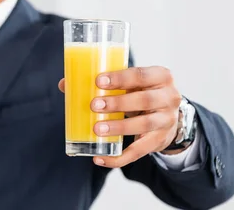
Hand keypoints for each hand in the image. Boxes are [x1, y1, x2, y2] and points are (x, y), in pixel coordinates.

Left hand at [58, 66, 181, 167]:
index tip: (99, 81)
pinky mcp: (159, 141)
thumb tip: (64, 84)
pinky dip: (119, 157)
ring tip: (97, 129)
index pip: (141, 75)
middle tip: (94, 105)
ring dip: (119, 128)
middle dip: (118, 103)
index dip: (120, 78)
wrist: (167, 114)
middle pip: (144, 100)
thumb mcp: (131, 82)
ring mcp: (166, 120)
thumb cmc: (142, 92)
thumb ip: (104, 82)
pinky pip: (139, 152)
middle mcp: (169, 97)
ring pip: (144, 125)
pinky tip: (100, 158)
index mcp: (161, 76)